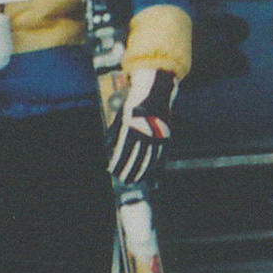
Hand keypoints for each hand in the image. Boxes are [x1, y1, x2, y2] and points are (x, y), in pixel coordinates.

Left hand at [108, 69, 177, 189]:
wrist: (157, 91)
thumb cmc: (134, 104)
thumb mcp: (122, 116)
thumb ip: (114, 133)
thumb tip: (107, 151)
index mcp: (132, 127)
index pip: (123, 151)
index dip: (117, 163)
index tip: (112, 172)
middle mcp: (145, 133)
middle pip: (136, 158)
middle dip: (129, 171)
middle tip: (123, 181)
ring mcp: (157, 135)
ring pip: (149, 158)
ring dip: (142, 172)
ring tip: (135, 180)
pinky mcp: (165, 135)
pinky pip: (160, 154)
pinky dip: (154, 165)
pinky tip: (149, 173)